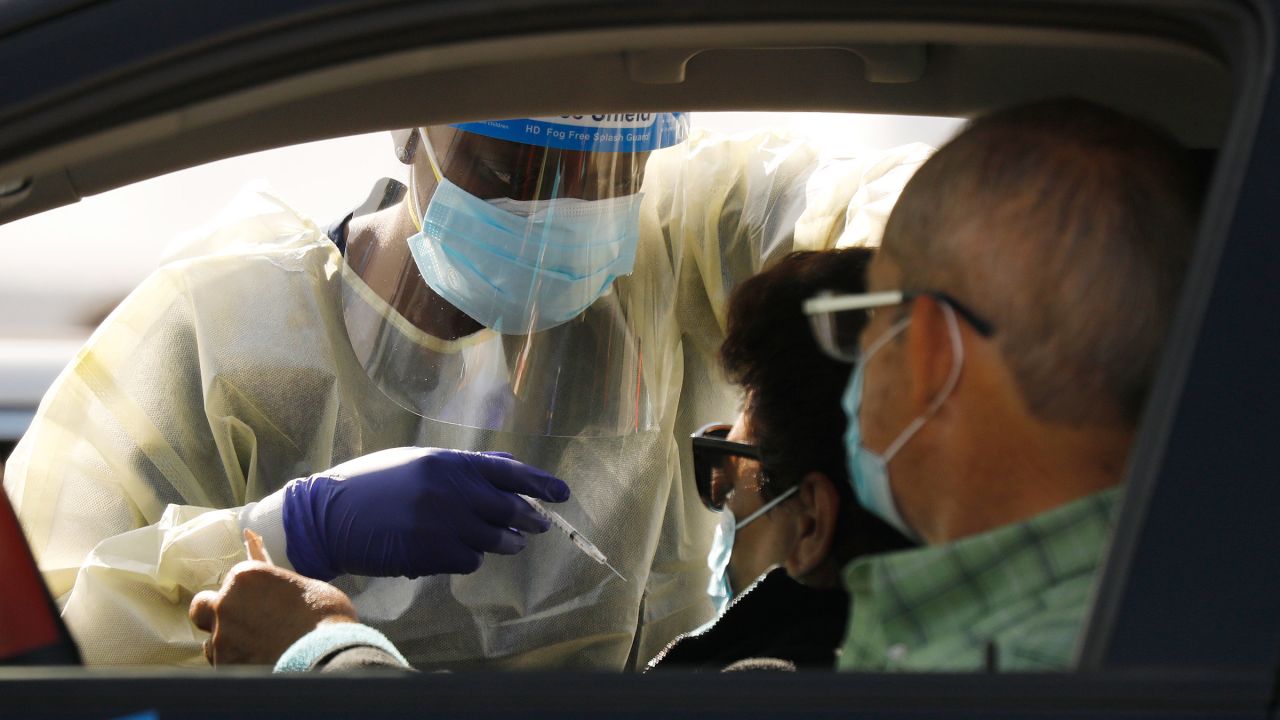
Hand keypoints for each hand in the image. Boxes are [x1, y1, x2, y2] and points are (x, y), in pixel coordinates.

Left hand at [189, 561, 356, 666]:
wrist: (328, 656)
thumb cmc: (325, 618)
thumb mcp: (306, 589)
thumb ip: (281, 589)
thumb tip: (281, 596)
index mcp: (246, 576)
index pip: (232, 581)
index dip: (247, 594)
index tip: (261, 603)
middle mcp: (226, 603)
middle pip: (201, 607)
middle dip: (214, 615)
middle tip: (237, 624)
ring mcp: (221, 637)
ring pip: (211, 642)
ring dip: (229, 645)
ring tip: (259, 653)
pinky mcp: (223, 666)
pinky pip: (222, 666)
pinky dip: (237, 667)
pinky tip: (260, 667)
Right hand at [282, 447, 569, 579]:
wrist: (328, 515)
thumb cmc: (375, 485)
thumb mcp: (420, 463)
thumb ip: (466, 466)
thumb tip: (511, 466)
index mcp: (448, 463)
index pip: (509, 472)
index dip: (540, 484)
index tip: (562, 494)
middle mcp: (450, 491)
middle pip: (509, 509)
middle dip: (530, 519)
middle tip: (541, 526)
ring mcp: (441, 524)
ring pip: (494, 540)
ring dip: (505, 543)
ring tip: (510, 543)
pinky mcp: (430, 554)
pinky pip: (469, 561)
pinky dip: (469, 559)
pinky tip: (456, 552)